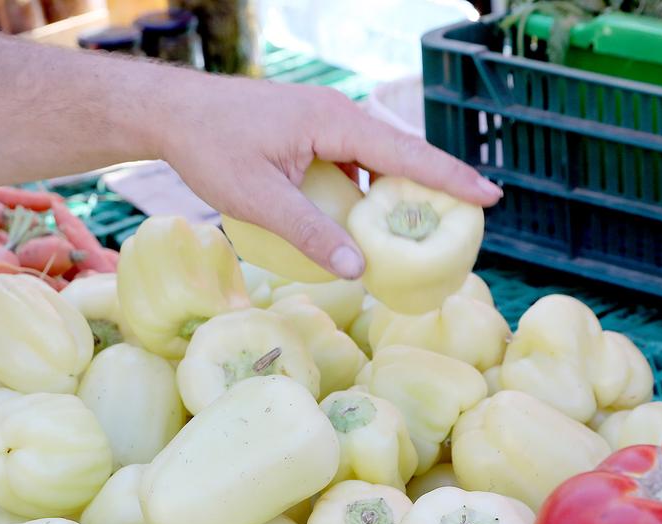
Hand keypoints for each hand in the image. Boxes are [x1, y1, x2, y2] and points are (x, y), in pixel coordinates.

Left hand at [155, 72, 500, 278]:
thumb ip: (309, 234)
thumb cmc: (209, 147)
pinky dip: (372, 187)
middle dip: (438, 184)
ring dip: (403, 189)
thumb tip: (358, 271)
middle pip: (402, 152)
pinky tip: (373, 218)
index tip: (490, 196)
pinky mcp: (311, 133)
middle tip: (474, 216)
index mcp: (333, 121)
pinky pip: (356, 161)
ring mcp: (325, 122)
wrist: (172, 114)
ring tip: (430, 226)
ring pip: (379, 158)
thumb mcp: (257, 199)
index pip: (405, 152)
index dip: (450, 177)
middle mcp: (337, 115)